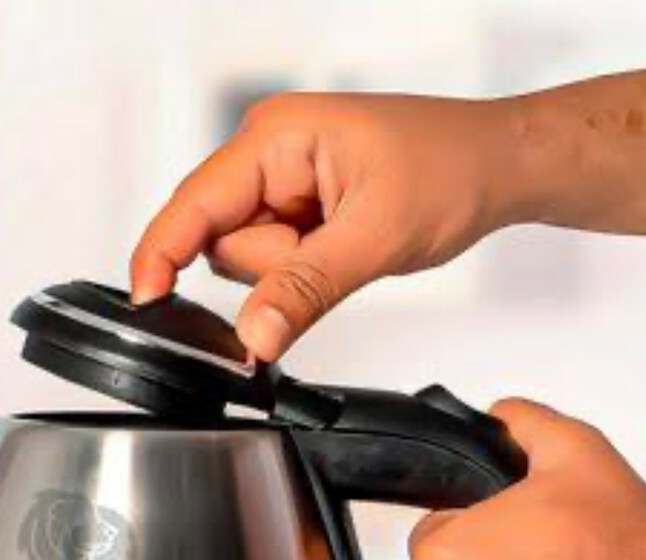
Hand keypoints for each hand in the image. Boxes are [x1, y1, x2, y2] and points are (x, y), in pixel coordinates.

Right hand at [131, 93, 518, 359]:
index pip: (191, 205)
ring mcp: (281, 183)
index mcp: (275, 137)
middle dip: (270, 269)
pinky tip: (343, 250)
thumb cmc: (452, 169)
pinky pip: (274, 262)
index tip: (144, 307)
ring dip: (291, 274)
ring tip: (348, 246)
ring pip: (247, 261)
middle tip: (332, 254)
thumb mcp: (376, 238)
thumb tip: (251, 337)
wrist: (501, 167)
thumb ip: (303, 290)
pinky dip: (302, 272)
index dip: (159, 256)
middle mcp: (268, 155)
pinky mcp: (297, 209)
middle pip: (219, 243)